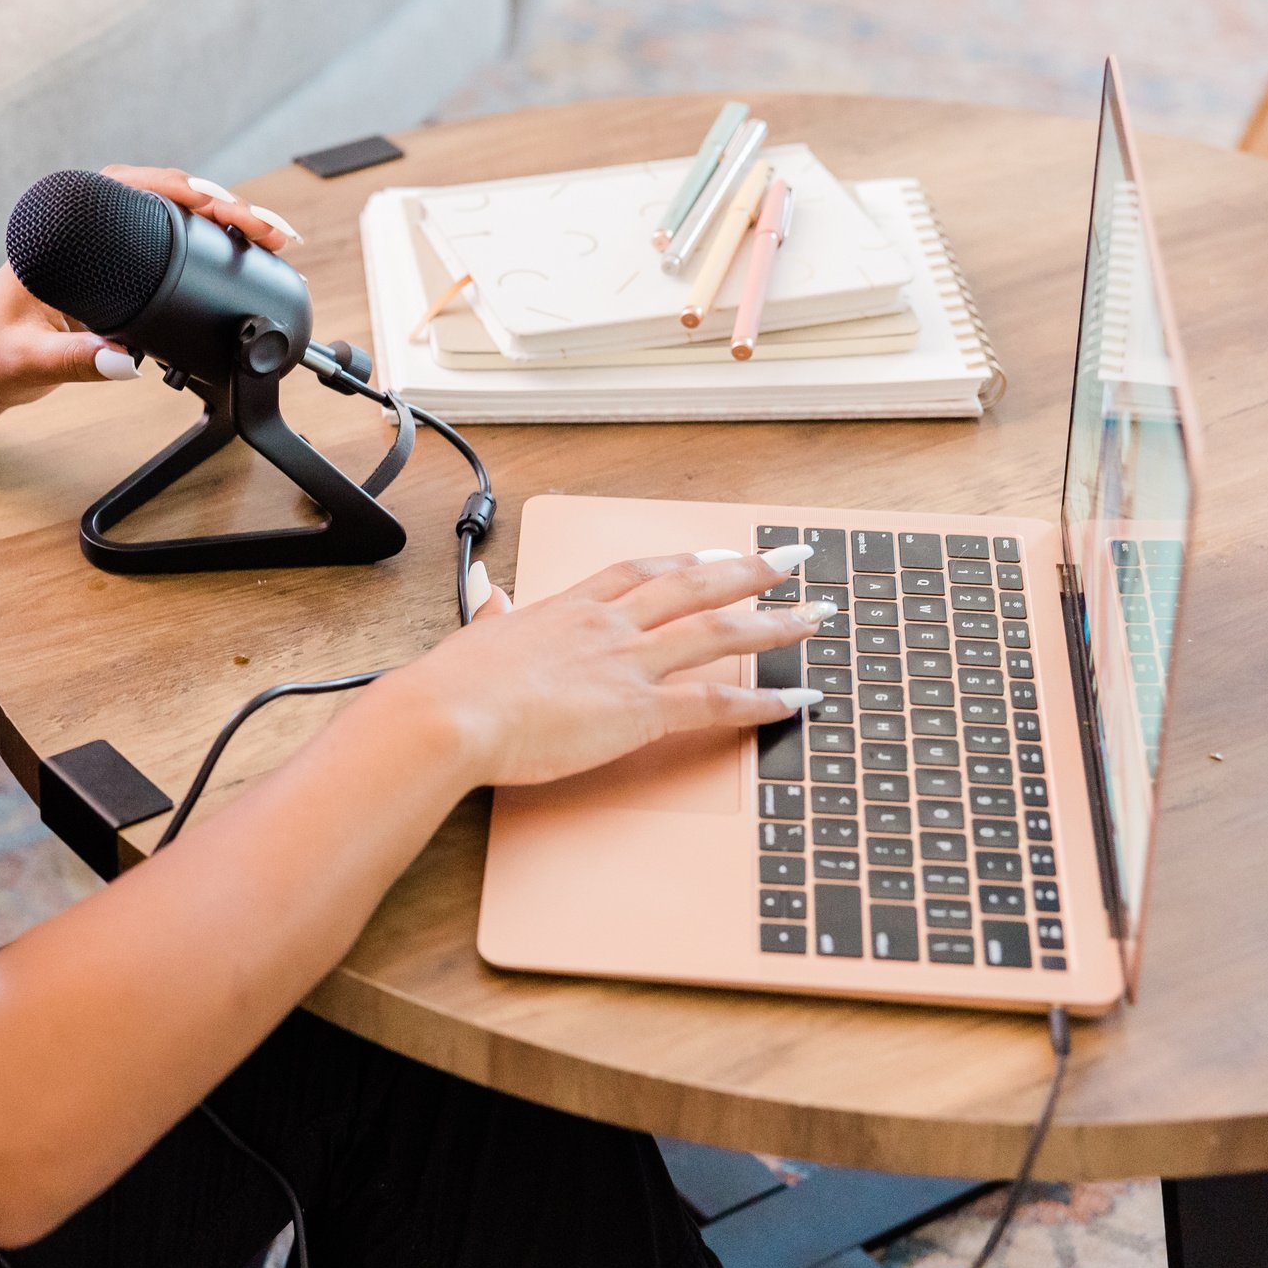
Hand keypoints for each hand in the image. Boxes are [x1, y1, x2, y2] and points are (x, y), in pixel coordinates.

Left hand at [0, 166, 302, 468]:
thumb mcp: (26, 362)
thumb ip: (74, 362)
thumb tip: (125, 361)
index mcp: (55, 227)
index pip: (130, 187)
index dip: (186, 190)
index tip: (227, 207)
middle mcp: (79, 228)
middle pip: (164, 197)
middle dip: (224, 205)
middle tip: (270, 230)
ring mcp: (96, 249)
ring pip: (170, 219)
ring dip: (222, 224)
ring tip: (268, 238)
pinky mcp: (108, 275)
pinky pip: (166, 247)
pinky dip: (206, 249)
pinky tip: (238, 258)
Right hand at [402, 547, 829, 789]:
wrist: (450, 714)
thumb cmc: (456, 684)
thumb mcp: (479, 634)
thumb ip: (494, 612)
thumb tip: (489, 592)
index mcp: (569, 606)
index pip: (639, 573)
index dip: (684, 561)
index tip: (715, 553)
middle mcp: (609, 625)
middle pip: (695, 586)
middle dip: (750, 570)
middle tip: (793, 558)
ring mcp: (629, 663)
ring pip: (720, 632)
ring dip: (776, 623)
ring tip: (817, 615)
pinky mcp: (640, 709)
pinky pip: (716, 701)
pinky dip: (763, 701)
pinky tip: (796, 700)